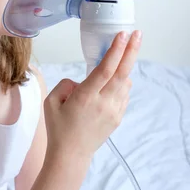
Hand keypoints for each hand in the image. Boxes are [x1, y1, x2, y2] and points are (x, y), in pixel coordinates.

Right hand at [44, 30, 141, 159]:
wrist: (71, 154)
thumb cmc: (58, 128)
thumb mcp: (51, 102)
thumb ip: (65, 84)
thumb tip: (81, 81)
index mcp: (85, 97)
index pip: (105, 69)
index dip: (115, 51)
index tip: (122, 35)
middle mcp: (103, 103)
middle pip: (122, 72)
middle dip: (131, 50)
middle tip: (137, 34)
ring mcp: (113, 111)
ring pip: (125, 83)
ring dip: (123, 69)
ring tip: (117, 61)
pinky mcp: (118, 117)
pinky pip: (123, 94)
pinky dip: (120, 85)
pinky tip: (111, 84)